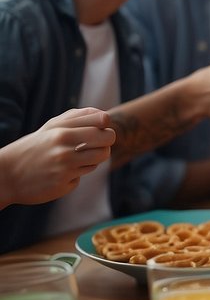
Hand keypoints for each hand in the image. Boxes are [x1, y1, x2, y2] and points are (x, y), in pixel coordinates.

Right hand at [0, 108, 115, 205]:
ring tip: (79, 157)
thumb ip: (76, 118)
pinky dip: (76, 174)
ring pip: (100, 158)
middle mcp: (64, 147)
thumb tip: (105, 115)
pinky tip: (60, 173)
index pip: (102, 120)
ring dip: (95, 157)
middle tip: (99, 144)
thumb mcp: (50, 128)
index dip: (106, 124)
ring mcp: (64, 167)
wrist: (6, 175)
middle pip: (108, 139)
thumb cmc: (33, 147)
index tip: (100, 128)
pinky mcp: (64, 184)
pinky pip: (83, 175)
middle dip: (108, 141)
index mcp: (61, 130)